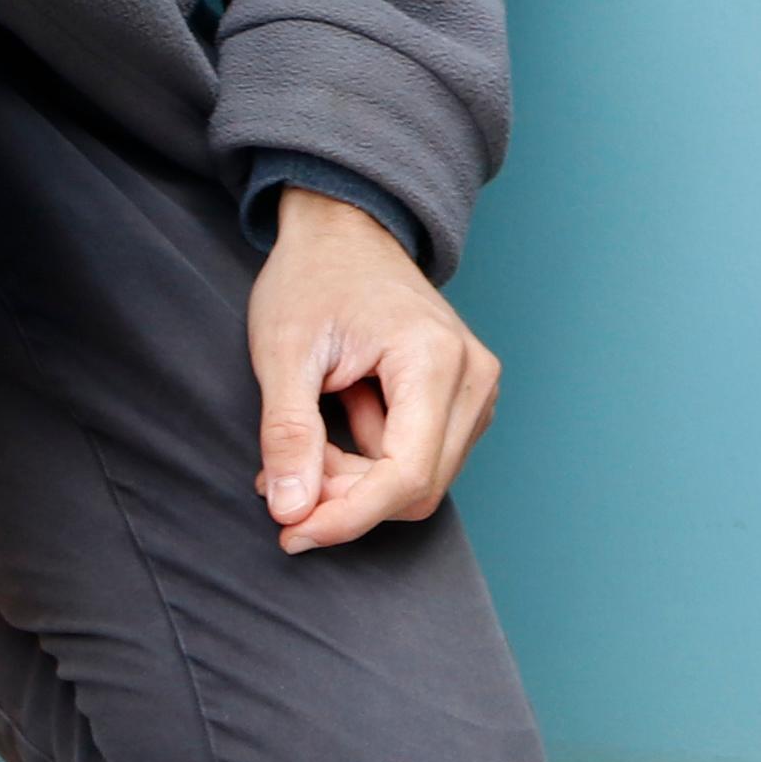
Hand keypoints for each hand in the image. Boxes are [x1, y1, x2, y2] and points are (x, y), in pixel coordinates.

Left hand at [247, 189, 501, 552]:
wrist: (345, 230)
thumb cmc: (313, 279)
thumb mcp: (283, 353)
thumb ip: (288, 435)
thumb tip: (292, 511)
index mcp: (435, 358)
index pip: (406, 476)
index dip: (347, 518)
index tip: (291, 531)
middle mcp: (474, 376)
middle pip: (418, 487)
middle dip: (347, 498)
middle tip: (284, 474)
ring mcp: (478, 387)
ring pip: (423, 481)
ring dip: (358, 483)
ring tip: (308, 442)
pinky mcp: (467, 396)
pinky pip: (425, 459)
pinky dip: (374, 464)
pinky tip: (339, 427)